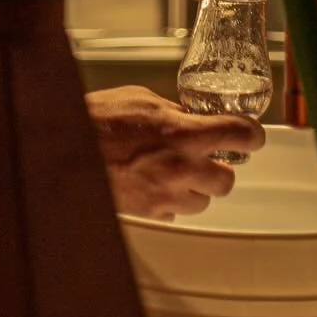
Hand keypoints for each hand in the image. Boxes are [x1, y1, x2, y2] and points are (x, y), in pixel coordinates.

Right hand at [86, 84, 263, 220]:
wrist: (66, 147)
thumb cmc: (98, 119)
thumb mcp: (142, 101)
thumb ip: (174, 112)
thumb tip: (192, 118)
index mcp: (184, 133)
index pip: (239, 135)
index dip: (251, 135)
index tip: (251, 135)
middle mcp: (181, 169)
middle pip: (227, 180)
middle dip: (220, 168)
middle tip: (206, 157)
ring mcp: (166, 196)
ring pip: (203, 202)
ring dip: (195, 188)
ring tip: (173, 172)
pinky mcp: (150, 215)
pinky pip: (174, 213)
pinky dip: (170, 202)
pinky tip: (152, 185)